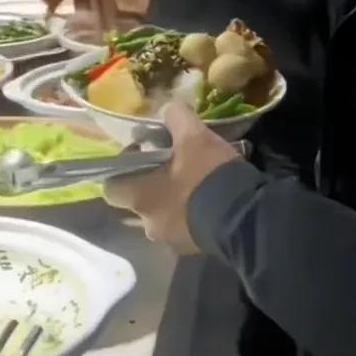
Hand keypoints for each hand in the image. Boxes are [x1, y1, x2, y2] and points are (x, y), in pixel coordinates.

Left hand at [104, 98, 241, 250]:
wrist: (244, 218)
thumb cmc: (207, 175)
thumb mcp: (194, 136)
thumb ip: (176, 118)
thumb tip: (169, 108)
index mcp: (139, 197)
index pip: (111, 187)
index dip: (123, 169)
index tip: (144, 154)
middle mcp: (148, 224)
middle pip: (140, 201)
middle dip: (154, 185)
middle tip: (175, 167)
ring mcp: (171, 239)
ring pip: (164, 216)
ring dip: (175, 201)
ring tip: (198, 183)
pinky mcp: (193, 248)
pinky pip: (185, 228)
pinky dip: (193, 215)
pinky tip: (212, 201)